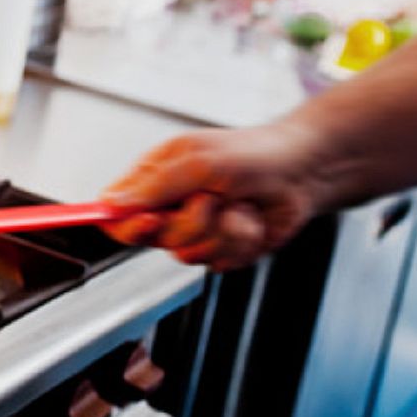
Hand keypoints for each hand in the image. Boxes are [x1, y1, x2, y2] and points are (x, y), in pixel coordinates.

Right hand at [100, 123, 327, 270]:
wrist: (303, 173)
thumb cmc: (253, 154)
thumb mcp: (198, 162)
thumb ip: (155, 186)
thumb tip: (113, 202)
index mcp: (155, 177)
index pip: (115, 209)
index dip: (122, 222)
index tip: (146, 221)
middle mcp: (169, 206)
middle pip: (149, 237)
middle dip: (186, 222)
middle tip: (208, 200)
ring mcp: (194, 230)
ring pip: (185, 252)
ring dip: (220, 231)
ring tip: (237, 205)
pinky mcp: (219, 250)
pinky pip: (216, 262)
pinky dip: (240, 242)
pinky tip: (250, 220)